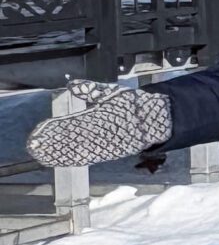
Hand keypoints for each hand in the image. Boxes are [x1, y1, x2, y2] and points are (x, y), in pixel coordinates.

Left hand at [27, 85, 171, 168]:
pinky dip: (72, 159)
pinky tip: (58, 160)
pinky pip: (88, 157)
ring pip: (79, 150)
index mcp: (102, 116)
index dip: (57, 127)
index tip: (42, 127)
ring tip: (42, 155)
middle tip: (35, 145)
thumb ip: (91, 90)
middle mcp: (103, 133)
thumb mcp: (113, 93)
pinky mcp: (109, 153)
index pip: (75, 122)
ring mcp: (107, 145)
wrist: (158, 121)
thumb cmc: (135, 105)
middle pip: (73, 139)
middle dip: (54, 142)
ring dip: (59, 153)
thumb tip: (72, 84)